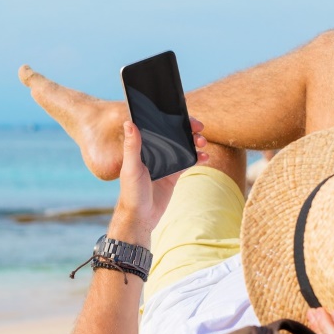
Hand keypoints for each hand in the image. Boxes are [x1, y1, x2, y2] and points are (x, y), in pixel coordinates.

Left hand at [112, 117, 207, 236]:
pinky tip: (205, 157)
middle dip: (187, 129)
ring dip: (194, 142)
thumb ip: (132, 146)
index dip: (171, 119)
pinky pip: (188, 162)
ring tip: (203, 143)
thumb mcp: (131, 168)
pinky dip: (197, 157)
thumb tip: (128, 122)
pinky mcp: (173, 174)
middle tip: (199, 128)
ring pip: (183, 146)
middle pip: (173, 134)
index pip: (157, 126)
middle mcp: (154, 152)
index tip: (184, 116)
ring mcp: (165, 163)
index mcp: (142, 147)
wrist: (141, 217)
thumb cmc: (131, 193)